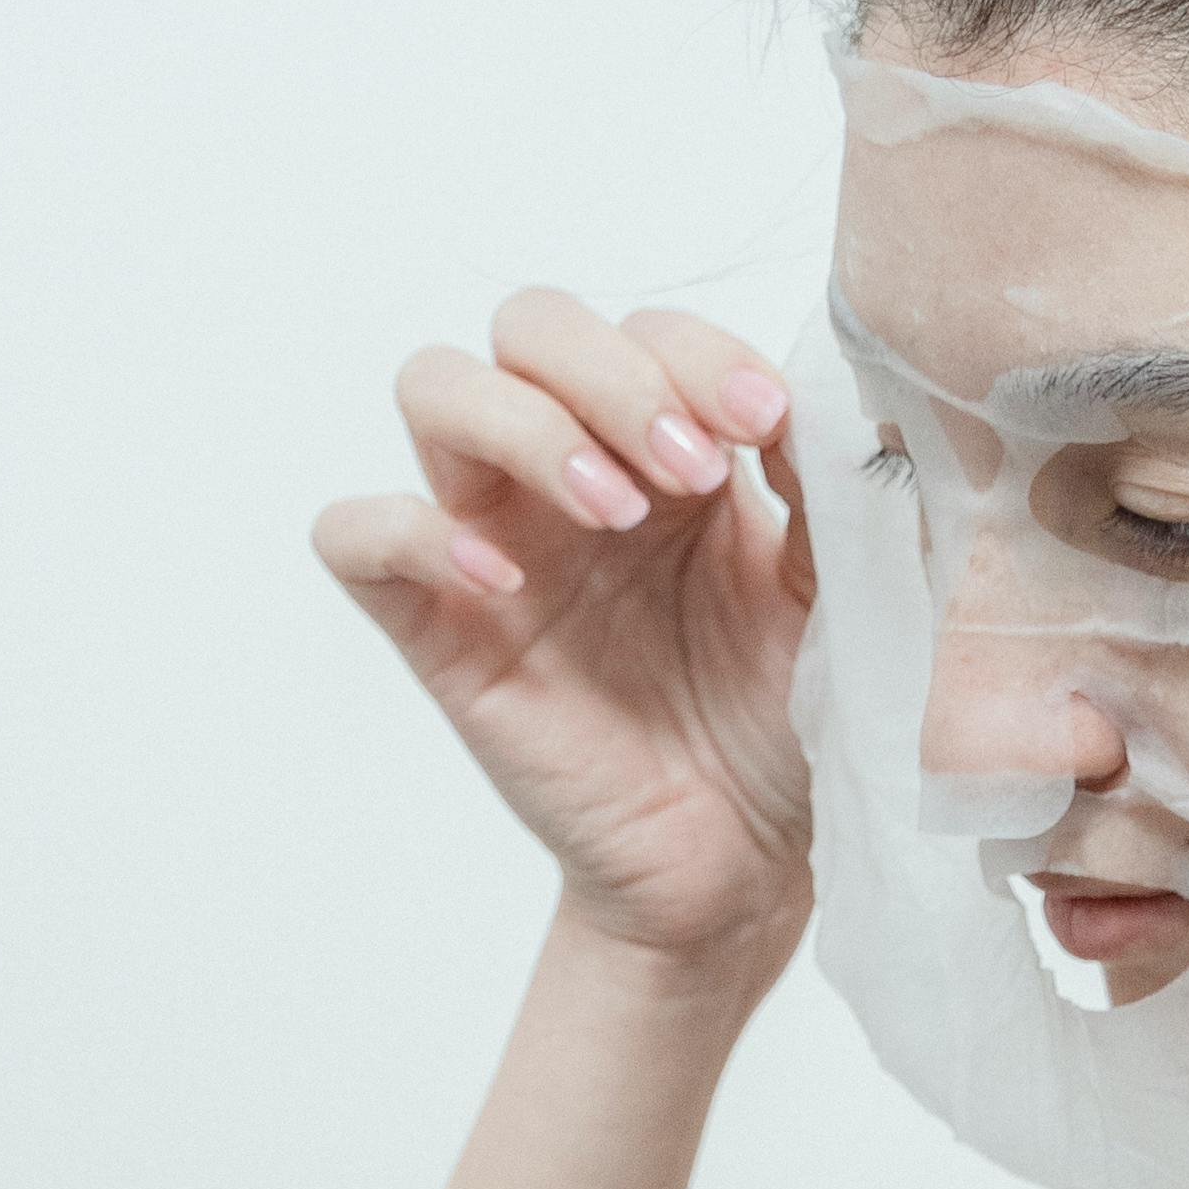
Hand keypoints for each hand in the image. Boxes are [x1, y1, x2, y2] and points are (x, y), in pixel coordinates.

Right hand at [314, 289, 814, 974]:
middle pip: (529, 325)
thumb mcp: (829, 591)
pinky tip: (503, 581)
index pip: (644, 329)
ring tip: (615, 511)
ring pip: (434, 389)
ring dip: (524, 424)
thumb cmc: (782, 719)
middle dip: (612, 373)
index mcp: (663, 446)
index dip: (696, 353)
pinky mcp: (439, 631)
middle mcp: (566, 472)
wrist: (743, 863)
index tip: (765, 425)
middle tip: (694, 472)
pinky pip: (359, 537)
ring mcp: (493, 541)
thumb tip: (811, 397)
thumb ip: (825, 488)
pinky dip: (412, 531)